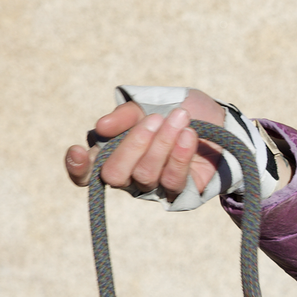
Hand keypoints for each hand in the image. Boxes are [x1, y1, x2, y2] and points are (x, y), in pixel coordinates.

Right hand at [65, 88, 225, 201]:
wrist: (219, 119)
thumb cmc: (176, 109)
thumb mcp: (150, 103)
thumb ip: (126, 115)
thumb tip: (100, 127)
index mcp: (113, 152)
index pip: (85, 172)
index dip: (77, 167)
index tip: (78, 150)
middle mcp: (129, 175)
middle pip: (114, 174)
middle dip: (133, 144)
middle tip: (154, 119)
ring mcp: (153, 187)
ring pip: (145, 175)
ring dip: (162, 143)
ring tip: (180, 118)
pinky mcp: (179, 194)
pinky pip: (173, 180)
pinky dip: (180, 154)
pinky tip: (189, 134)